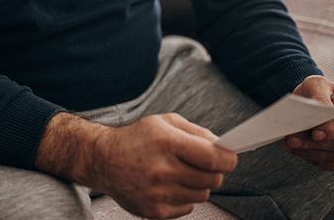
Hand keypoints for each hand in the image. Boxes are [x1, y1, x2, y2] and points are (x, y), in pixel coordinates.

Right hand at [36, 112, 236, 219]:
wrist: (103, 160)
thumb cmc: (137, 139)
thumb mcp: (164, 122)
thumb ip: (197, 132)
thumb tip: (223, 147)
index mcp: (166, 142)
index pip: (213, 158)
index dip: (229, 159)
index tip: (230, 157)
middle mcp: (161, 169)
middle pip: (213, 179)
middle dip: (214, 171)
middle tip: (203, 164)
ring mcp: (157, 193)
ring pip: (203, 194)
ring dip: (199, 184)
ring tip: (181, 172)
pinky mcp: (154, 211)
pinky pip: (188, 207)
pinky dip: (185, 197)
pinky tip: (169, 185)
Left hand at [285, 76, 333, 169]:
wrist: (314, 103)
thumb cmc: (317, 91)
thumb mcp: (316, 84)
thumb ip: (320, 94)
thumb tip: (324, 109)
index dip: (333, 130)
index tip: (314, 134)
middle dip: (314, 143)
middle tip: (291, 140)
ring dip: (309, 152)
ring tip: (289, 144)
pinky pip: (331, 165)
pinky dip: (312, 158)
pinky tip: (297, 150)